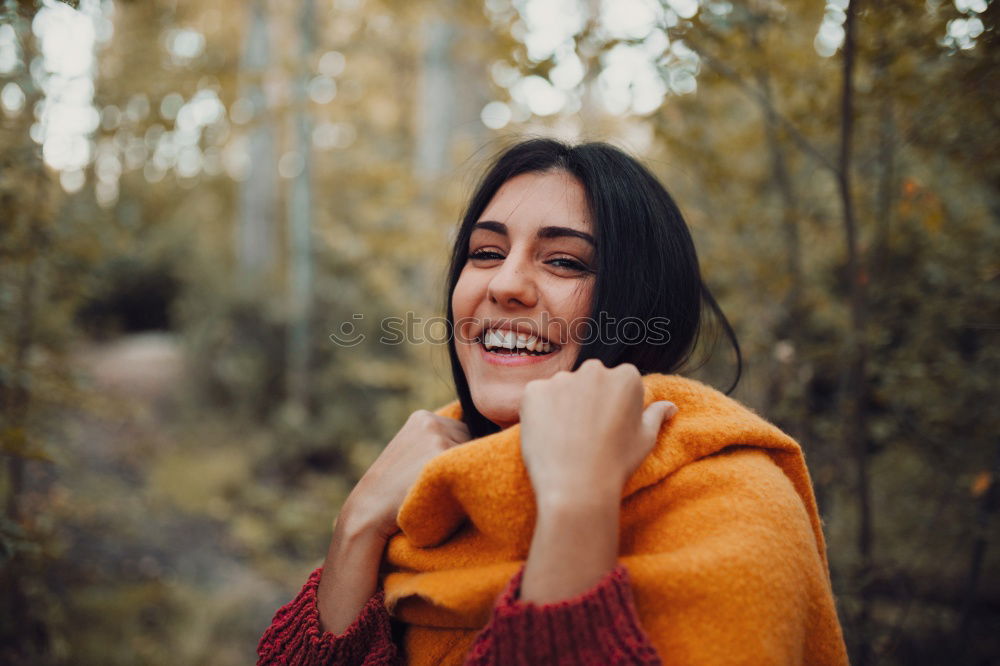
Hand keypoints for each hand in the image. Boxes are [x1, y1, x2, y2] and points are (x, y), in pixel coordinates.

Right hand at [342, 410, 470, 538]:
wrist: (370, 511)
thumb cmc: (396, 489)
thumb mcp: (412, 453)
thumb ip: (438, 442)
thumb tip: (483, 440)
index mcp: (423, 417)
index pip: (465, 431)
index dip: (459, 457)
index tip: (438, 475)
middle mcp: (431, 421)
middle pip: (472, 440)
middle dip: (463, 463)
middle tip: (437, 485)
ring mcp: (436, 436)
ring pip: (474, 456)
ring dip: (466, 474)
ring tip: (438, 491)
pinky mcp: (441, 455)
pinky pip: (470, 471)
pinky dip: (463, 485)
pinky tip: (441, 496)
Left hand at [518, 359, 676, 506]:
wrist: (577, 487)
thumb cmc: (616, 464)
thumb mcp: (645, 439)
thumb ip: (656, 415)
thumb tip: (670, 406)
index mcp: (626, 376)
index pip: (618, 382)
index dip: (613, 406)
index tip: (608, 427)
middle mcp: (594, 369)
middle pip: (590, 380)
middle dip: (587, 400)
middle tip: (585, 432)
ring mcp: (561, 378)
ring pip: (562, 388)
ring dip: (562, 405)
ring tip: (565, 438)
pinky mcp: (533, 390)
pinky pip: (536, 397)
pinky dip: (539, 412)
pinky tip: (547, 435)